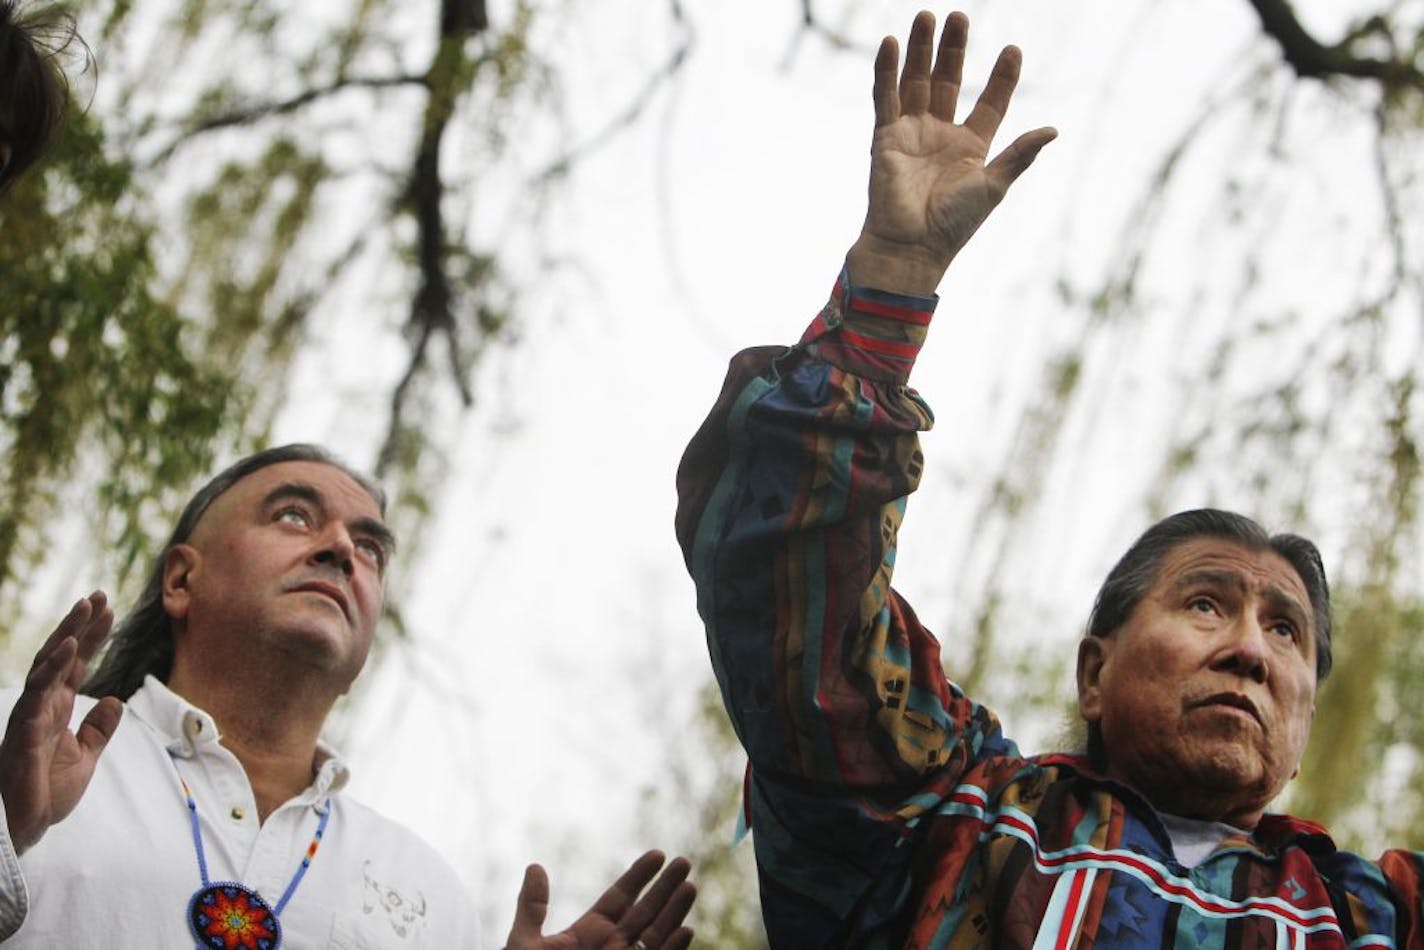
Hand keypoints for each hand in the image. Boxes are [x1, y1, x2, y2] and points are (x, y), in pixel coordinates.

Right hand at [0, 591, 122, 855]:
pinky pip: (38, 691)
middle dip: (80, 624)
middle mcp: (42, 704)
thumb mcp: (85, 757)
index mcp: (57, 708)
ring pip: (48, 665)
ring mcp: (31, 713)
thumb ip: (99, 728)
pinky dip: (52, 667)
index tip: (109, 610)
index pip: (77, 664)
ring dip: (67, 634)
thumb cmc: (46, 794)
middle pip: (62, 655)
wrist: (24, 826)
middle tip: (98, 595)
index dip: (93, 637)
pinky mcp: (23, 727)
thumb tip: (115, 699)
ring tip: (86, 607)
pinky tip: (68, 646)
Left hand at [505, 850, 694, 949]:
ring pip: (657, 933)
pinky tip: (686, 930)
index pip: (620, 897)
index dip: (639, 875)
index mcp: (589, 932)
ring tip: (690, 886)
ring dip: (675, 911)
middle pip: (645, 911)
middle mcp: (612, 946)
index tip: (658, 854)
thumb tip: (535, 866)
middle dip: (665, 887)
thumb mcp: (525, 943)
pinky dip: (674, 948)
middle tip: (683, 861)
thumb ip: (532, 907)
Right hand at [847, 10, 1056, 294]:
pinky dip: (886, 71)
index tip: (1012, 49)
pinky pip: (886, 97)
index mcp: (972, 147)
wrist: (911, 247)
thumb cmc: (954, 224)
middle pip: (949, 81)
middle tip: (959, 16)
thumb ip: (1020, 155)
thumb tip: (1052, 129)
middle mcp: (941, 135)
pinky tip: (890, 43)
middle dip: (954, 49)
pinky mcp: (885, 137)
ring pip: (917, 81)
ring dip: (921, 50)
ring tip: (926, 16)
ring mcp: (911, 133)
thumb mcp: (994, 186)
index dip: (1002, 77)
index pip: (990, 102)